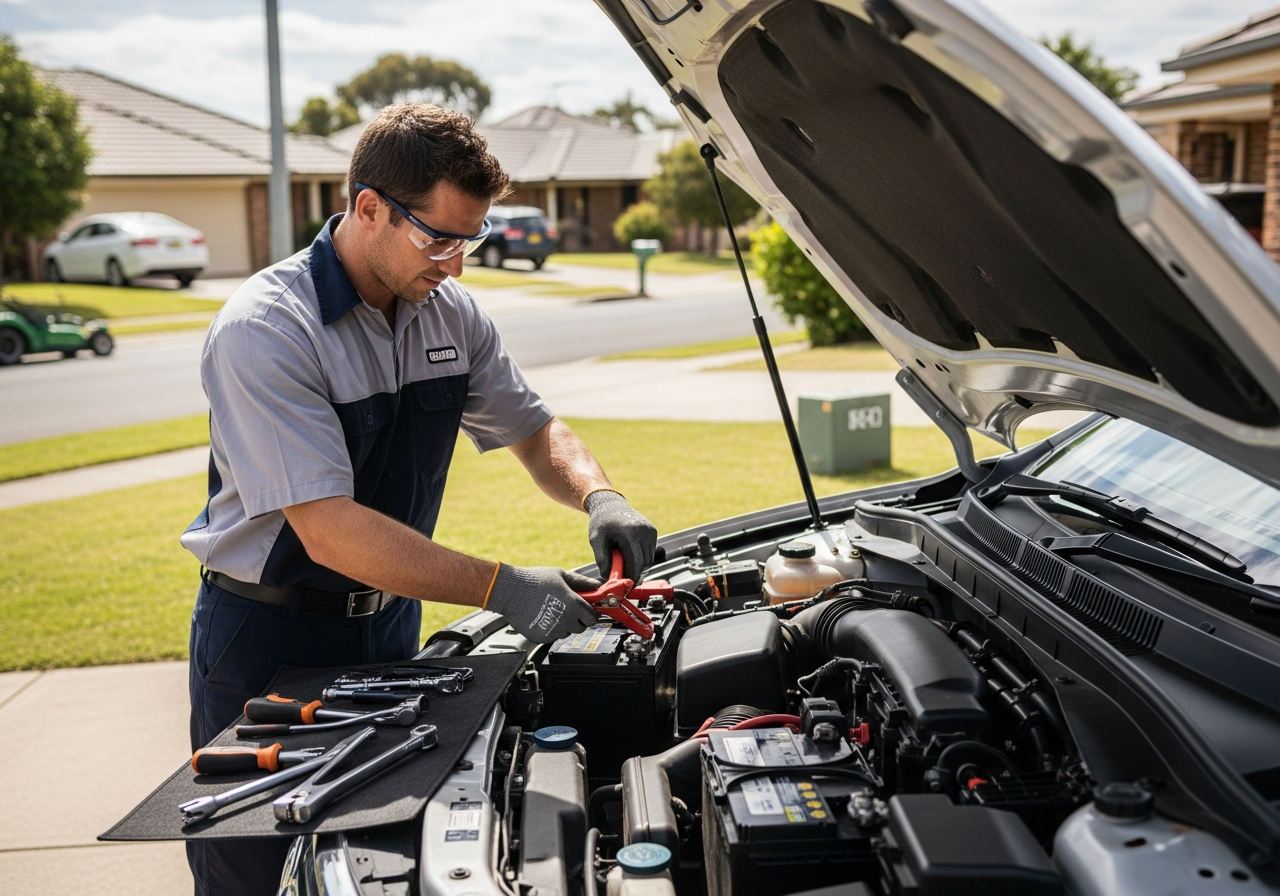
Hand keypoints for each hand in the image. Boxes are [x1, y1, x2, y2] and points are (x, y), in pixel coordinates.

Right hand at [485, 565, 600, 643]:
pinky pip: (551, 637)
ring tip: (550, 610)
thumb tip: (596, 584)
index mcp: (574, 605)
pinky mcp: (541, 638)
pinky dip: (548, 630)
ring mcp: (553, 631)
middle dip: (576, 619)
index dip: (590, 614)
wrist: (509, 590)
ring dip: (562, 625)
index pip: (592, 618)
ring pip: (565, 633)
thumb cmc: (534, 580)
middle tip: (566, 609)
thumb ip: (581, 582)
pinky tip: (541, 617)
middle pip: (580, 628)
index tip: (585, 610)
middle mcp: (566, 620)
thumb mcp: (561, 576)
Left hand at [585, 490, 656, 579]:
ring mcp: (650, 530)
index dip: (631, 576)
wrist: (610, 504)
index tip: (625, 585)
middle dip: (634, 572)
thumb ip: (601, 559)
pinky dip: (641, 557)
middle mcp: (644, 530)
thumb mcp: (596, 539)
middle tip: (622, 577)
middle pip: (644, 562)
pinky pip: (650, 552)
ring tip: (622, 562)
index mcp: (630, 532)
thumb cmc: (601, 522)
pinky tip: (629, 554)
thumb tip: (607, 578)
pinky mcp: (653, 531)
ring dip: (638, 565)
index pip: (636, 561)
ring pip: (649, 559)